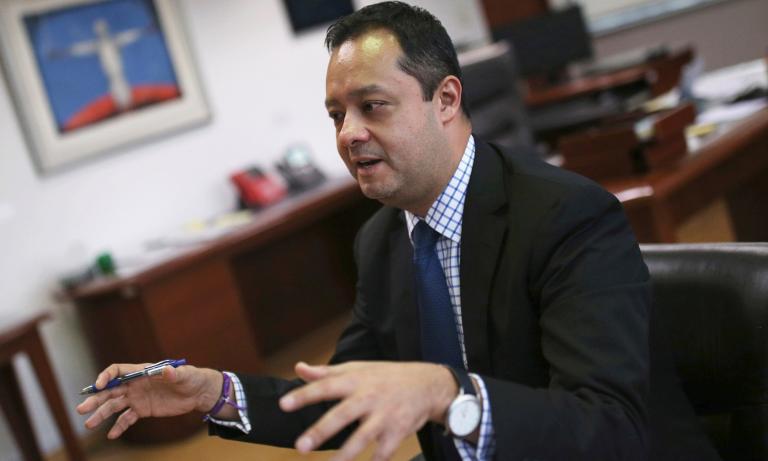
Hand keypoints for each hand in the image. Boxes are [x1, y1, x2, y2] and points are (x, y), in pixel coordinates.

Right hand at [76, 363, 223, 438]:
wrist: (198, 392)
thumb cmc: (191, 378)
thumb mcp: (184, 375)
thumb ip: (173, 373)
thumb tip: (167, 371)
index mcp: (142, 372)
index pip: (118, 371)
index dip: (106, 377)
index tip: (98, 386)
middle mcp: (135, 385)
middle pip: (110, 391)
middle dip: (96, 399)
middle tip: (81, 409)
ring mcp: (138, 398)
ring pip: (114, 406)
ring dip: (101, 414)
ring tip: (89, 424)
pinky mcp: (143, 410)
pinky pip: (127, 419)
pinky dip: (119, 426)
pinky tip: (111, 435)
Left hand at [279, 361, 457, 460]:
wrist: (428, 384)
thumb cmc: (386, 377)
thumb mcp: (358, 369)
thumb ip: (326, 373)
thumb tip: (298, 369)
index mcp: (356, 380)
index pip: (326, 386)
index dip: (304, 394)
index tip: (284, 404)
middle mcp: (369, 397)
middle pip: (343, 414)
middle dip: (321, 431)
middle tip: (300, 446)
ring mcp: (385, 415)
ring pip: (362, 438)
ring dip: (344, 456)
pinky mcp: (399, 431)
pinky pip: (383, 452)